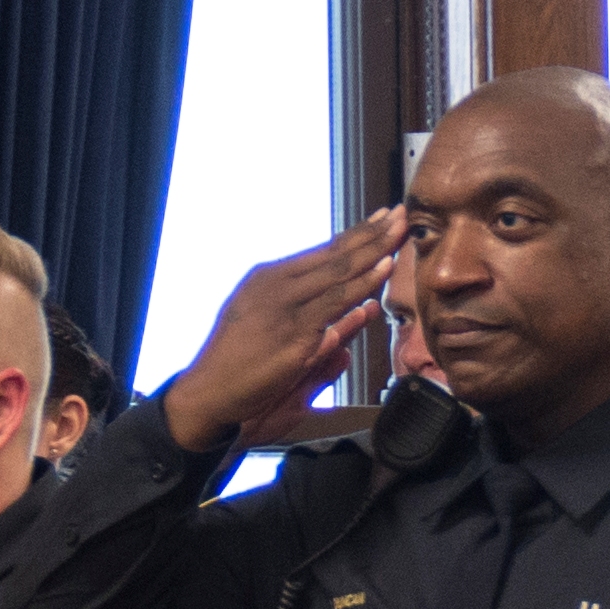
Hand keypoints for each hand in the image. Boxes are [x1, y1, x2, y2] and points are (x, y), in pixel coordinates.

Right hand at [158, 210, 401, 452]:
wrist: (207, 395)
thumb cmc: (239, 371)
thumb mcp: (281, 340)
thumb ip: (324, 328)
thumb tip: (361, 317)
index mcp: (267, 280)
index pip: (321, 253)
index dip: (356, 236)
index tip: (382, 220)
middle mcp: (274, 284)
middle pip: (334, 253)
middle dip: (372, 232)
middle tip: (402, 213)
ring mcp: (283, 305)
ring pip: (338, 270)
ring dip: (374, 248)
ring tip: (402, 228)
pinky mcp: (292, 331)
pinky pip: (335, 301)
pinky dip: (363, 281)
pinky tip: (384, 266)